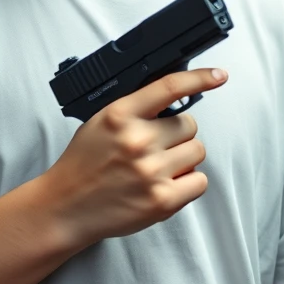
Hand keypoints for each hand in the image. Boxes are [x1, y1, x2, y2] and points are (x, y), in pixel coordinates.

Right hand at [39, 67, 227, 248]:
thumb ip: (137, 108)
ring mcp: (151, 171)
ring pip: (197, 151)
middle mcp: (137, 140)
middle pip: (190, 124)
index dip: (200, 78)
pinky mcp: (162, 200)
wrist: (63, 208)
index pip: (170, 87)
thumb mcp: (101, 122)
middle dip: (177, 135)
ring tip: (158, 168)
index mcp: (120, 115)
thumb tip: (177, 97)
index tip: (219, 76)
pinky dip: (188, 183)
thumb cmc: (84, 164)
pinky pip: (200, 181)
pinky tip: (166, 184)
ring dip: (183, 159)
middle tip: (155, 148)